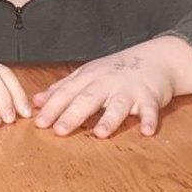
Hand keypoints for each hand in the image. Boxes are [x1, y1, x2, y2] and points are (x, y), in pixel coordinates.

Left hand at [33, 36, 191, 137]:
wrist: (155, 58)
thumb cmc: (115, 70)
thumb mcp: (86, 74)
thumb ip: (62, 88)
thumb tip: (37, 102)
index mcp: (89, 77)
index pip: (67, 93)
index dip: (53, 107)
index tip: (38, 122)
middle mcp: (107, 82)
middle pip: (88, 99)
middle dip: (73, 114)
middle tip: (59, 131)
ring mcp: (128, 89)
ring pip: (118, 105)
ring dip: (109, 119)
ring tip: (100, 133)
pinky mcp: (149, 96)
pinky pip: (150, 109)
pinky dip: (149, 119)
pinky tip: (147, 131)